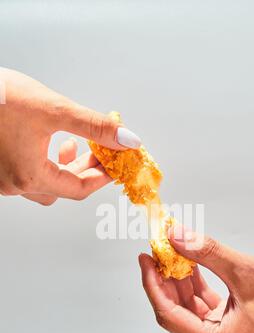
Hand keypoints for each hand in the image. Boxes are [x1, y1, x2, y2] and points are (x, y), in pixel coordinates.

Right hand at [0, 68, 140, 204]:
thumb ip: (94, 127)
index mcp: (28, 176)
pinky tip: (51, 142)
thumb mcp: (53, 109)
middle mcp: (13, 184)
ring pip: (46, 183)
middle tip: (104, 153)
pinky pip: (29, 174)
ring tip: (77, 146)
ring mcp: (3, 178)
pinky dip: (47, 163)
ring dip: (66, 167)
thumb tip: (127, 140)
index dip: (103, 177)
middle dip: (86, 170)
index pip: (79, 189)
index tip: (117, 163)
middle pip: (63, 187)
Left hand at [139, 226, 253, 332]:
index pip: (169, 315)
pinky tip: (190, 265)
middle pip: (177, 312)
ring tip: (172, 254)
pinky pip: (204, 306)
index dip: (152, 286)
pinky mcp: (231, 327)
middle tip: (156, 254)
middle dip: (164, 281)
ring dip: (180, 281)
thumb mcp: (245, 271)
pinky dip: (196, 285)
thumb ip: (206, 252)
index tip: (145, 262)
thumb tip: (176, 238)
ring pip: (189, 308)